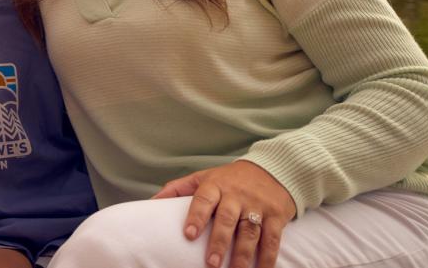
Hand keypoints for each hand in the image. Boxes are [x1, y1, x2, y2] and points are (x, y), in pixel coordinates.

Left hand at [153, 160, 295, 267]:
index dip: (196, 216)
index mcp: (216, 185)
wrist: (272, 170)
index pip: (204, 199)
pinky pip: (273, 239)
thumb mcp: (203, 177)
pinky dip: (268, 257)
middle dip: (219, 242)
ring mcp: (257, 206)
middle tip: (211, 264)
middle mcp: (236, 195)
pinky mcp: (276, 216)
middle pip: (227, 219)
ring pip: (250, 231)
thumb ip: (178, 189)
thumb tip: (151, 202)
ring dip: (243, 254)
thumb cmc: (229, 178)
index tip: (189, 234)